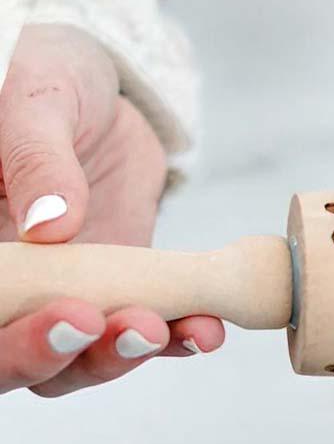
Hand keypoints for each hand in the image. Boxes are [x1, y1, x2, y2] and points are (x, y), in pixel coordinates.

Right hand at [0, 24, 223, 395]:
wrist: (99, 89)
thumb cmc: (44, 81)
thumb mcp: (34, 103)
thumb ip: (35, 159)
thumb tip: (50, 224)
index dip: (9, 341)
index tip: (67, 315)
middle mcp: (4, 290)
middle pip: (14, 361)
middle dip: (69, 357)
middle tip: (128, 327)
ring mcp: (57, 298)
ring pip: (74, 362)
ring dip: (122, 355)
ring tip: (173, 330)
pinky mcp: (117, 293)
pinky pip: (138, 331)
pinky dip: (171, 337)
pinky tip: (204, 331)